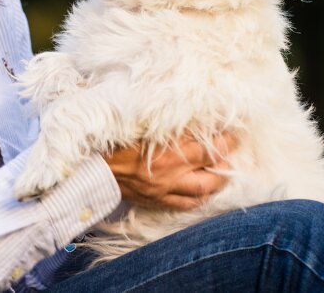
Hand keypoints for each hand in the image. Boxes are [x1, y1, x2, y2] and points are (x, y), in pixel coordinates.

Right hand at [103, 132, 235, 210]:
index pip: (208, 148)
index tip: (231, 132)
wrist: (91, 167)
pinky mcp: (156, 201)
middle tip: (230, 150)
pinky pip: (185, 204)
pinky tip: (204, 191)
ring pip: (202, 191)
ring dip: (217, 181)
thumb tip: (193, 119)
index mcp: (167, 152)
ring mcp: (164, 191)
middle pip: (211, 172)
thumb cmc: (115, 141)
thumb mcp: (142, 124)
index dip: (224, 140)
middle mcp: (170, 175)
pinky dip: (199, 198)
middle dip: (225, 161)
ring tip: (223, 171)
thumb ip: (169, 123)